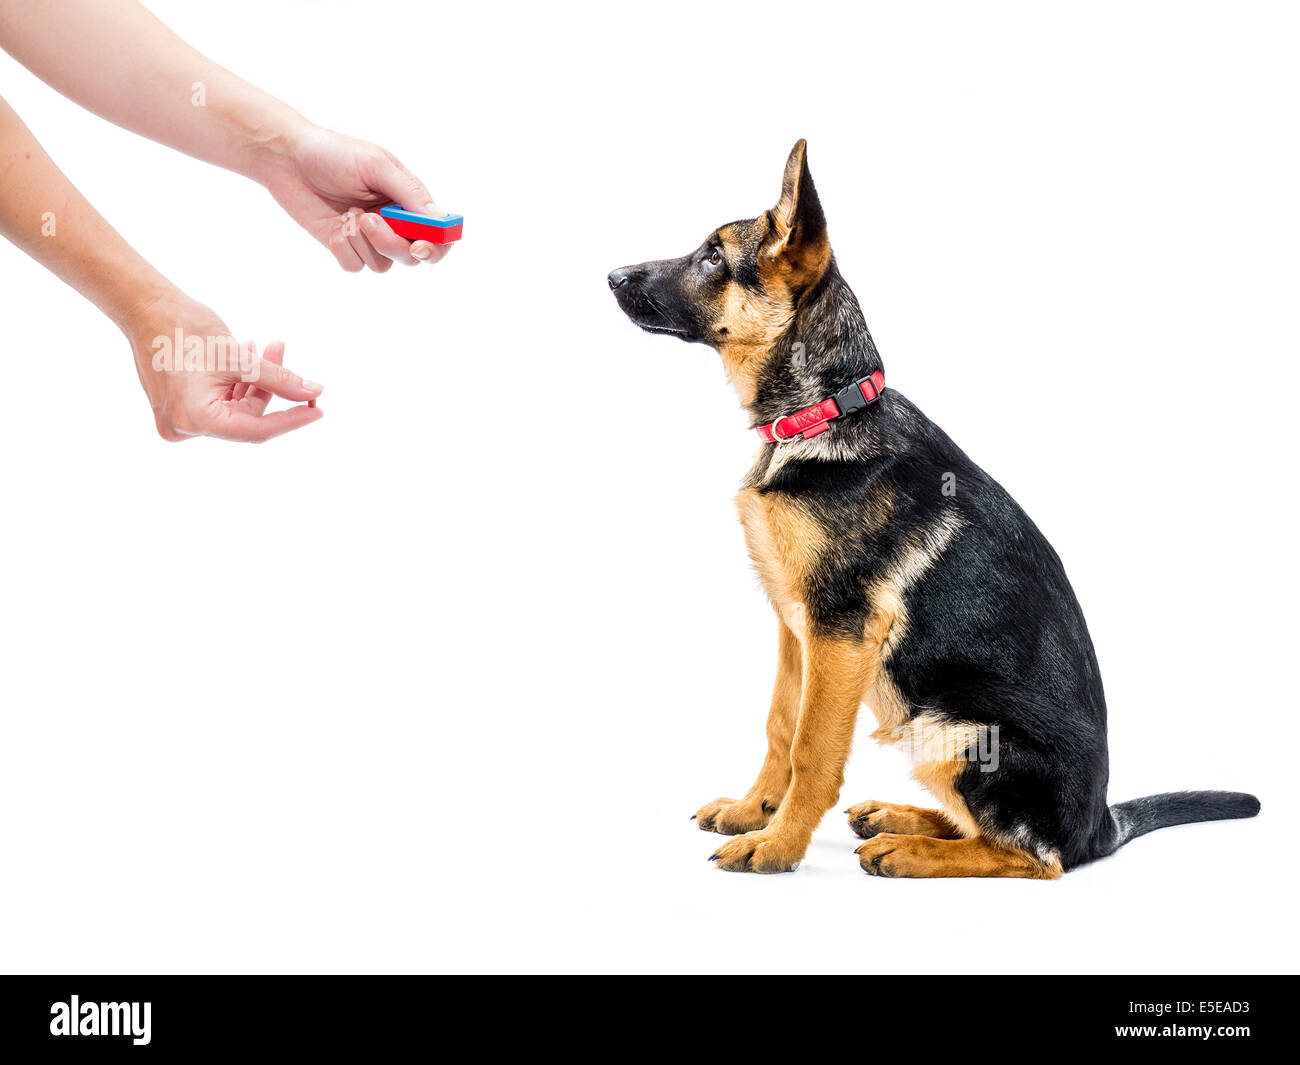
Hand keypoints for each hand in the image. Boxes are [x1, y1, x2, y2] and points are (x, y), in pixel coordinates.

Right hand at [126, 293, 322, 442]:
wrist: (143, 307)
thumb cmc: (186, 328)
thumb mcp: (241, 357)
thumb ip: (280, 379)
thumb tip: (314, 392)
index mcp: (196, 420)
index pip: (257, 430)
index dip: (292, 419)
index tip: (318, 408)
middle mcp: (184, 428)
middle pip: (246, 418)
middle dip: (270, 387)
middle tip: (282, 350)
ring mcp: (179, 421)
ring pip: (235, 410)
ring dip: (254, 382)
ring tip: (264, 346)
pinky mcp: (178, 410)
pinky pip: (218, 404)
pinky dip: (236, 384)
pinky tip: (246, 355)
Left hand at [263, 125, 450, 271]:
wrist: (288, 158)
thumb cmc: (335, 154)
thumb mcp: (376, 166)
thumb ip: (410, 194)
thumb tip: (440, 220)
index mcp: (408, 201)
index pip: (439, 234)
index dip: (438, 246)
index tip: (421, 246)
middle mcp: (394, 223)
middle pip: (412, 256)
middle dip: (392, 244)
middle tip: (369, 221)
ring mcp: (369, 238)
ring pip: (383, 264)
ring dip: (363, 243)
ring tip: (347, 214)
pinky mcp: (345, 247)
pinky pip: (356, 266)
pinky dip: (344, 250)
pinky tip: (334, 226)